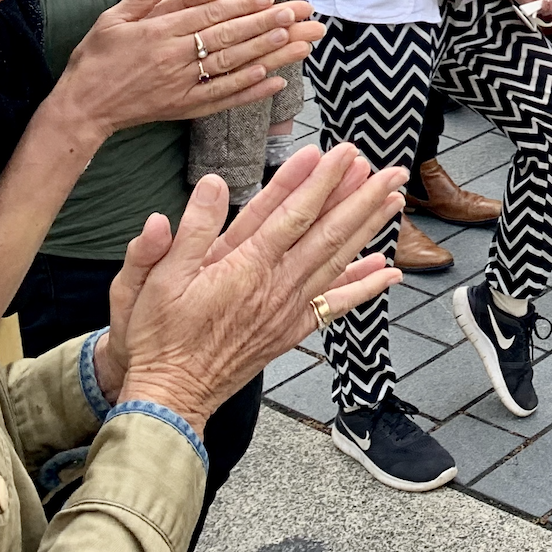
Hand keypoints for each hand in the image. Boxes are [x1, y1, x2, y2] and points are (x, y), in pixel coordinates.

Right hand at [58, 0, 323, 137]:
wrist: (79, 107)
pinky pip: (223, 98)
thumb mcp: (113, 18)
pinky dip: (250, 90)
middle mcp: (174, 59)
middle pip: (228, 39)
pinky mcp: (184, 108)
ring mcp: (182, 85)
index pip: (208, 17)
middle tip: (299, 15)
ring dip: (269, 54)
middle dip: (267, 26)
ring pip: (232, 67)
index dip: (241, 7)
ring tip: (299, 43)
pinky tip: (275, 80)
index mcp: (159, 33)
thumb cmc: (95, 58)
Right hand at [114, 146, 405, 429]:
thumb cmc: (158, 337)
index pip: (293, 213)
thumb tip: (213, 185)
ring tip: (395, 200)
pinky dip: (364, 287)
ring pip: (337, 260)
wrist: (169, 397)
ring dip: (368, 228)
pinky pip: (335, 305)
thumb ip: (189, 230)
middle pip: (328, 232)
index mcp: (244, 267)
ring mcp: (288, 309)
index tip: (343, 153)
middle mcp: (276, 285)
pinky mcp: (291, 331)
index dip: (321, 180)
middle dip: (361, 197)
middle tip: (391, 170)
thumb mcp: (156, 278)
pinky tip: (388, 272)